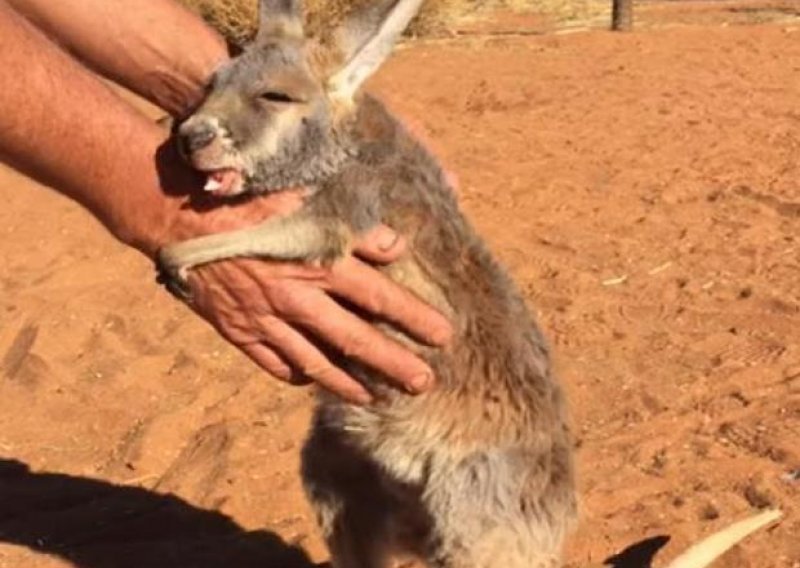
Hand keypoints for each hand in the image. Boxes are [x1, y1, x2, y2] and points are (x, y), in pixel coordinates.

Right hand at [183, 224, 451, 403]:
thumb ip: (354, 225)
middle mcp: (298, 298)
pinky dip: (297, 375)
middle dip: (393, 364)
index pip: (379, 297)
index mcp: (318, 262)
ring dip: (349, 383)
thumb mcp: (304, 199)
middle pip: (355, 340)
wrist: (177, 216)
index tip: (443, 335)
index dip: (414, 318)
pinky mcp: (239, 331)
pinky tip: (314, 382)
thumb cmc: (246, 199)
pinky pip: (273, 363)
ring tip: (376, 399)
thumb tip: (397, 245)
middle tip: (424, 384)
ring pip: (316, 361)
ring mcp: (267, 320)